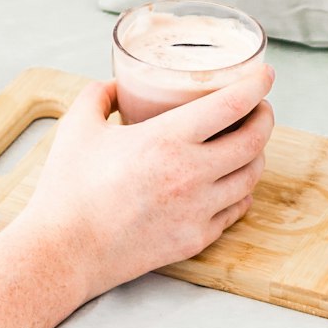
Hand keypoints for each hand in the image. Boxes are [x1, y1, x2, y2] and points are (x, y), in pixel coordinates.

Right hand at [14, 65, 275, 303]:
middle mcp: (190, 176)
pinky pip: (234, 211)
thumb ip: (100, 96)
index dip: (255, 85)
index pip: (231, 106)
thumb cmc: (67, 190)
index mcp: (166, 141)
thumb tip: (117, 86)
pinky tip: (231, 182)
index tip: (264, 74)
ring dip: (256, 155)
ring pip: (250, 178)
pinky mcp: (194, 240)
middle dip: (264, 118)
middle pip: (254, 141)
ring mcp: (196, 212)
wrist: (62, 253)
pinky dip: (240, 191)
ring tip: (246, 143)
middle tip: (259, 108)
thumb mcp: (78, 126)